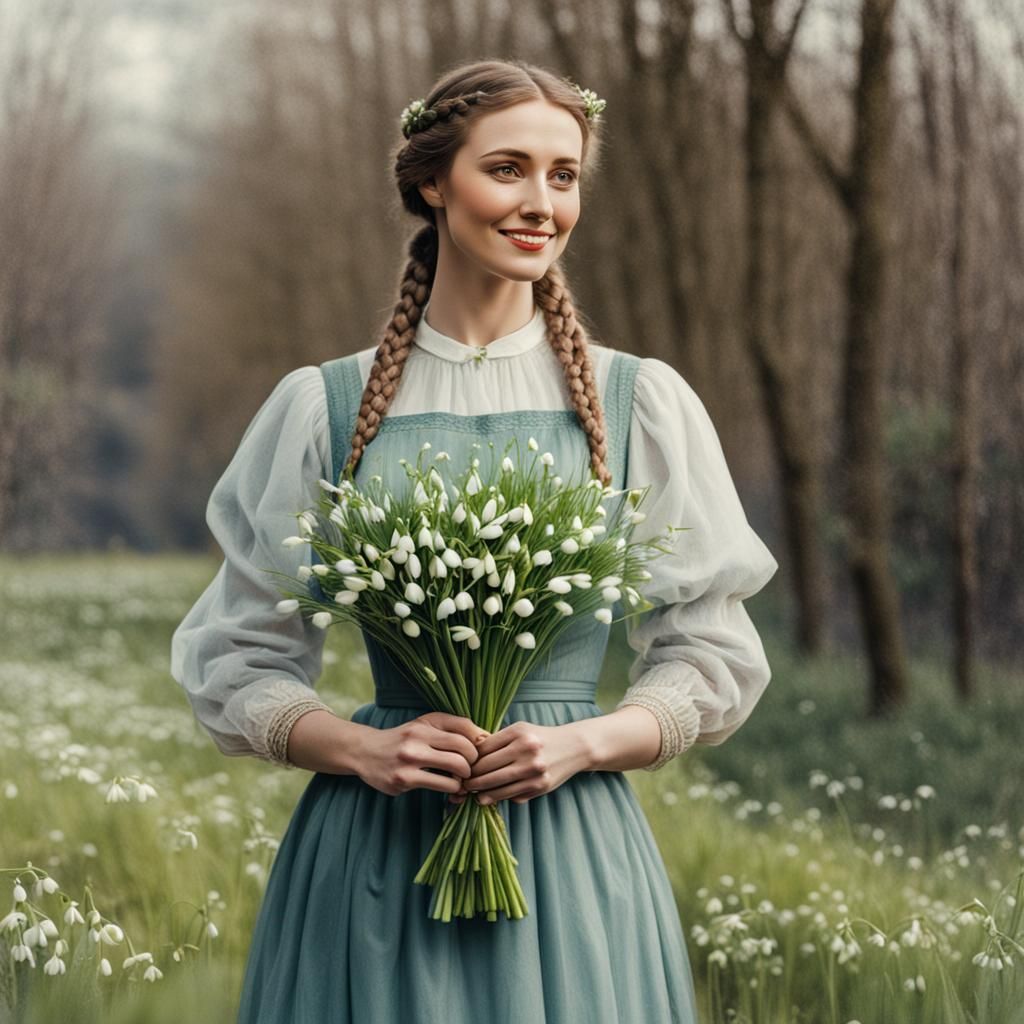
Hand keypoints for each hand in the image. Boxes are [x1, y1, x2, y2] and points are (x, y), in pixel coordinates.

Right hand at [356, 711, 490, 797]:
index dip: (478, 743)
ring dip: (464, 778)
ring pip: (456, 769)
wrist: (365, 752)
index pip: (464, 729)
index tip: (477, 753)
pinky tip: (448, 788)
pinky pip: (441, 786)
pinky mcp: (403, 780)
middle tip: (470, 769)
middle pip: (464, 749)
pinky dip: (452, 789)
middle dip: (473, 762)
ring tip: (460, 780)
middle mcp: (418, 737)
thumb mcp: (425, 725)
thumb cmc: (404, 739)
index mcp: (426, 723)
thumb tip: (486, 738)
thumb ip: (453, 727)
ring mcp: (410, 759)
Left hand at [447, 721, 591, 806]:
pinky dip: (497, 797)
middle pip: (487, 768)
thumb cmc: (540, 738)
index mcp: (518, 733)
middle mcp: (526, 751)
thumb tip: (470, 758)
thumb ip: (498, 741)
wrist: (573, 747)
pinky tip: (488, 797)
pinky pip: (512, 795)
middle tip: (462, 783)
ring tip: (472, 793)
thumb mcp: (520, 730)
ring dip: (481, 791)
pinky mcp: (540, 785)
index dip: (470, 760)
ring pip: (497, 785)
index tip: (462, 767)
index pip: (484, 749)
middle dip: (471, 778)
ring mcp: (534, 770)